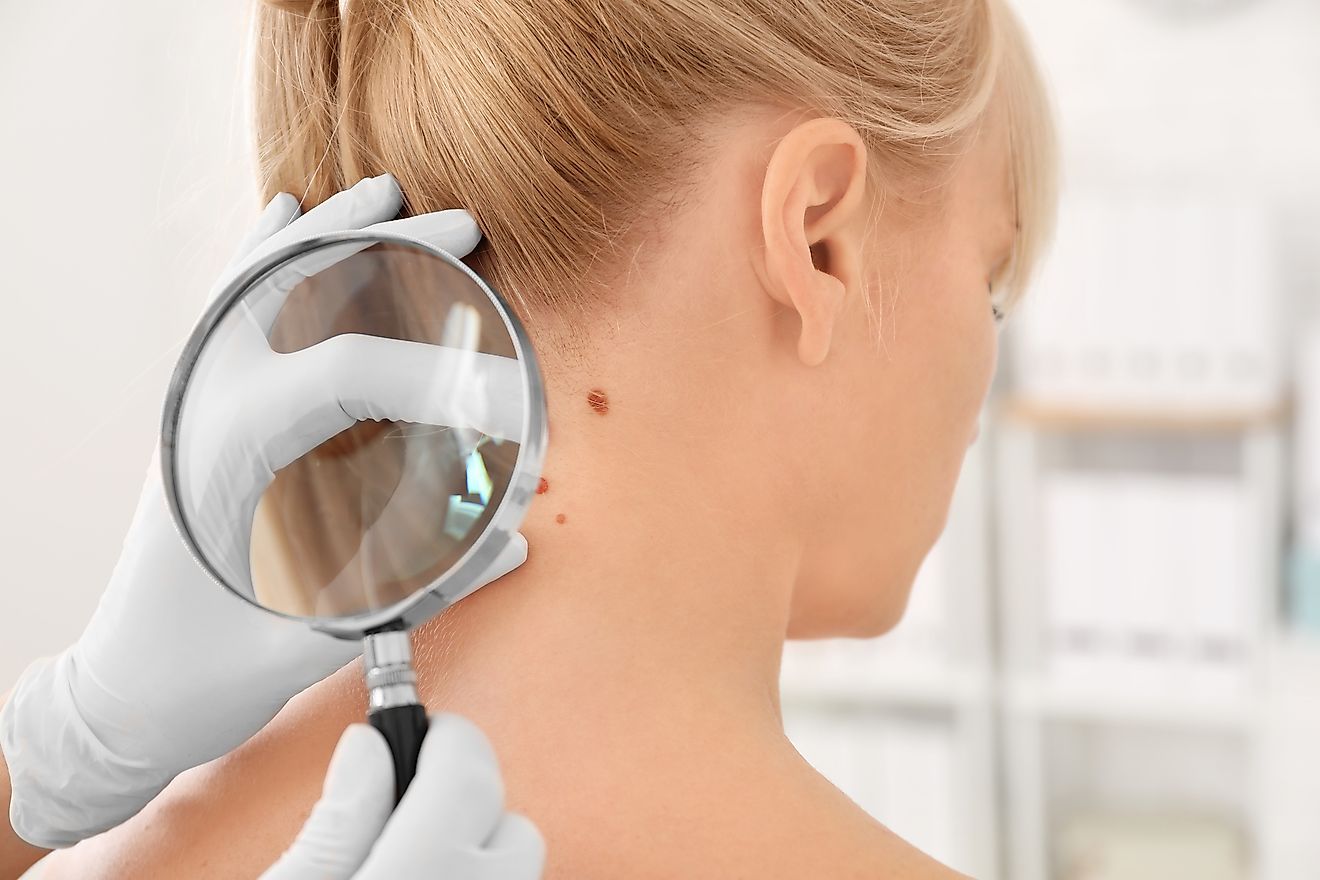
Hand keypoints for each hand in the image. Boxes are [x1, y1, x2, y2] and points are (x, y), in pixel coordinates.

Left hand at [0, 175, 528, 847]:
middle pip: (293, 290)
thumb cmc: (205, 675)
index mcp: (225, 453)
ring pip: (252, 284)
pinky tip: (284, 212)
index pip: (345, 372)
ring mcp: (188, 404)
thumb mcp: (314, 643)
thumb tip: (516, 539)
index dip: (440, 374)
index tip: (514, 396)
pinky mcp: (192, 415)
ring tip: (386, 194)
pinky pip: (222, 310)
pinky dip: (257, 255)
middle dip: (383, 249)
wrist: (119, 695)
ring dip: (323, 232)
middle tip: (463, 228)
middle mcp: (200, 408)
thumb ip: (420, 589)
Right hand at [260, 714, 543, 879]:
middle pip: (512, 824)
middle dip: (470, 798)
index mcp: (417, 872)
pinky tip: (432, 875)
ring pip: (518, 866)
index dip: (447, 737)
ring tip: (420, 846)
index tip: (424, 730)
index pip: (468, 774)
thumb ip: (335, 821)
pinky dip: (479, 875)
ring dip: (480, 847)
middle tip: (415, 795)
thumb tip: (368, 745)